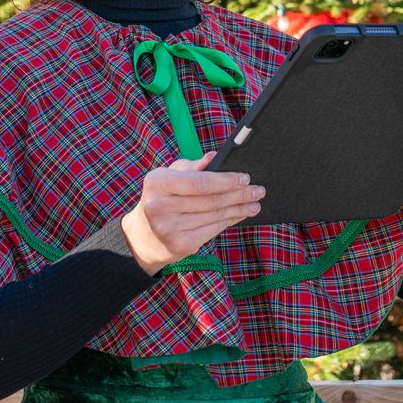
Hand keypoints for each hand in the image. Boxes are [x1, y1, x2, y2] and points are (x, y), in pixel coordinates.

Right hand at [120, 153, 263, 274]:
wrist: (143, 236)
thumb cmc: (162, 197)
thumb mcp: (170, 176)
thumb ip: (192, 167)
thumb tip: (215, 157)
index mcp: (157, 182)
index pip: (198, 182)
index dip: (225, 180)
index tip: (245, 178)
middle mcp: (160, 207)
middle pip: (210, 200)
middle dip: (239, 195)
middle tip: (258, 190)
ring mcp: (170, 229)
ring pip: (215, 216)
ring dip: (239, 209)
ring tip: (254, 204)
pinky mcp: (181, 245)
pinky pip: (213, 230)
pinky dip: (229, 221)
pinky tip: (239, 214)